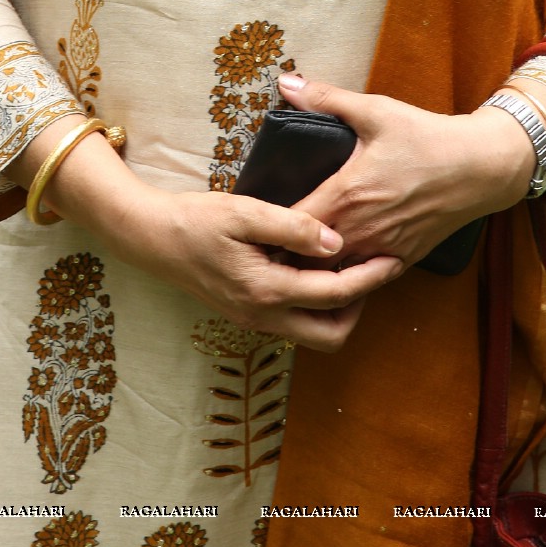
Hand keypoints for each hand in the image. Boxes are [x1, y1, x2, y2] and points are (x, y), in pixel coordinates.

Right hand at [17, 122, 401, 352]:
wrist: (150, 238)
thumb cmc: (195, 219)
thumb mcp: (244, 211)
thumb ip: (293, 226)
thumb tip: (336, 242)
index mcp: (267, 290)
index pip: (336, 295)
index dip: (371, 277)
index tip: (395, 257)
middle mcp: (264, 316)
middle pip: (332, 335)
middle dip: (360, 306)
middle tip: (374, 268)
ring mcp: (254, 320)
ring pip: (313, 333)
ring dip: (338, 307)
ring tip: (350, 266)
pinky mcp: (247, 314)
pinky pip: (294, 321)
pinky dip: (315, 304)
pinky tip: (317, 269)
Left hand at [272, 71, 541, 269]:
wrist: (481, 167)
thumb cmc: (426, 137)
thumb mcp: (375, 111)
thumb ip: (326, 98)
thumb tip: (286, 81)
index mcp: (346, 195)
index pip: (290, 226)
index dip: (267, 229)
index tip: (251, 224)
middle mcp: (360, 231)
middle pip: (305, 260)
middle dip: (283, 254)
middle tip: (262, 246)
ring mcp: (382, 250)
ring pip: (334, 276)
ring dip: (312, 270)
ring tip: (292, 259)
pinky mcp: (402, 260)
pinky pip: (364, 279)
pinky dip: (346, 277)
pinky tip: (333, 268)